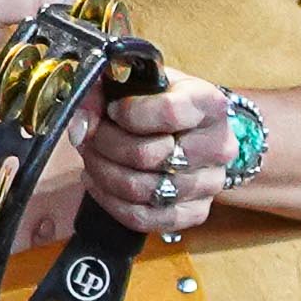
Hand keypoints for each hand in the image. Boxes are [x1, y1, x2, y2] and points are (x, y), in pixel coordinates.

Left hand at [77, 70, 242, 239]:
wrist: (182, 129)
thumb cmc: (154, 102)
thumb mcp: (132, 82)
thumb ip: (101, 93)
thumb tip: (82, 125)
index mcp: (209, 104)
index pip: (169, 113)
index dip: (129, 113)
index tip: (111, 109)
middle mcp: (218, 145)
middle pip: (148, 155)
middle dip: (105, 144)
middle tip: (91, 136)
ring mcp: (210, 183)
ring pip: (140, 189)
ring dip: (103, 172)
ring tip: (93, 156)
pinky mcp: (195, 212)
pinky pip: (143, 218)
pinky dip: (110, 201)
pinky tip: (100, 181)